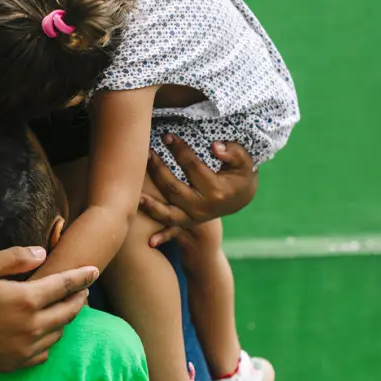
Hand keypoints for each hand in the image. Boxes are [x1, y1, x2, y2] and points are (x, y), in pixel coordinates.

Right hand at [0, 246, 98, 372]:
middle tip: (82, 289)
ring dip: (64, 320)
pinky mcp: (12, 363)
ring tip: (63, 308)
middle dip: (78, 299)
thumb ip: (16, 258)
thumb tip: (42, 254)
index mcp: (25, 300)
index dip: (82, 277)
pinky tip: (43, 332)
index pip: (65, 286)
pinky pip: (42, 354)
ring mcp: (22, 349)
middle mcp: (30, 328)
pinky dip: (49, 341)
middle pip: (68, 313)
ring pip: (57, 334)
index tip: (94, 271)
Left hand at [140, 135, 257, 228]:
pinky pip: (173, 231)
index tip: (167, 137)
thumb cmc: (240, 175)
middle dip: (158, 169)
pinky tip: (149, 242)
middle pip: (174, 189)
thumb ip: (234, 152)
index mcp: (216, 191)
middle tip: (147, 152)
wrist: (242, 198)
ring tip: (135, 194)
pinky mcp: (188, 223)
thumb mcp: (244, 163)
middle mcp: (203, 208)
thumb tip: (215, 146)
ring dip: (151, 205)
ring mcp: (194, 218)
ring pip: (168, 213)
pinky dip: (162, 237)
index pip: (192, 167)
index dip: (179, 151)